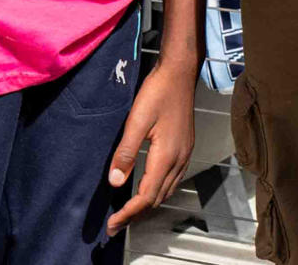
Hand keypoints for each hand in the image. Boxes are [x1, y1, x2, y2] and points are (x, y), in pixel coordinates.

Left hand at [105, 58, 195, 234]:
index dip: (128, 213)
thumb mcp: (136, 121)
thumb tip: (114, 182)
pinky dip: (158, 191)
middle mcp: (179, 159)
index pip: (146, 196)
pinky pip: (173, 179)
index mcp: (166, 156)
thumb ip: (126, 153)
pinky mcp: (185, 146)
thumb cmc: (158, 92)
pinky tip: (148, 187)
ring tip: (129, 212)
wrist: (179, 72)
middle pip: (158, 198)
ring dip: (148, 204)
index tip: (112, 224)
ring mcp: (185, 153)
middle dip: (136, 214)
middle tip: (116, 224)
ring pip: (167, 190)